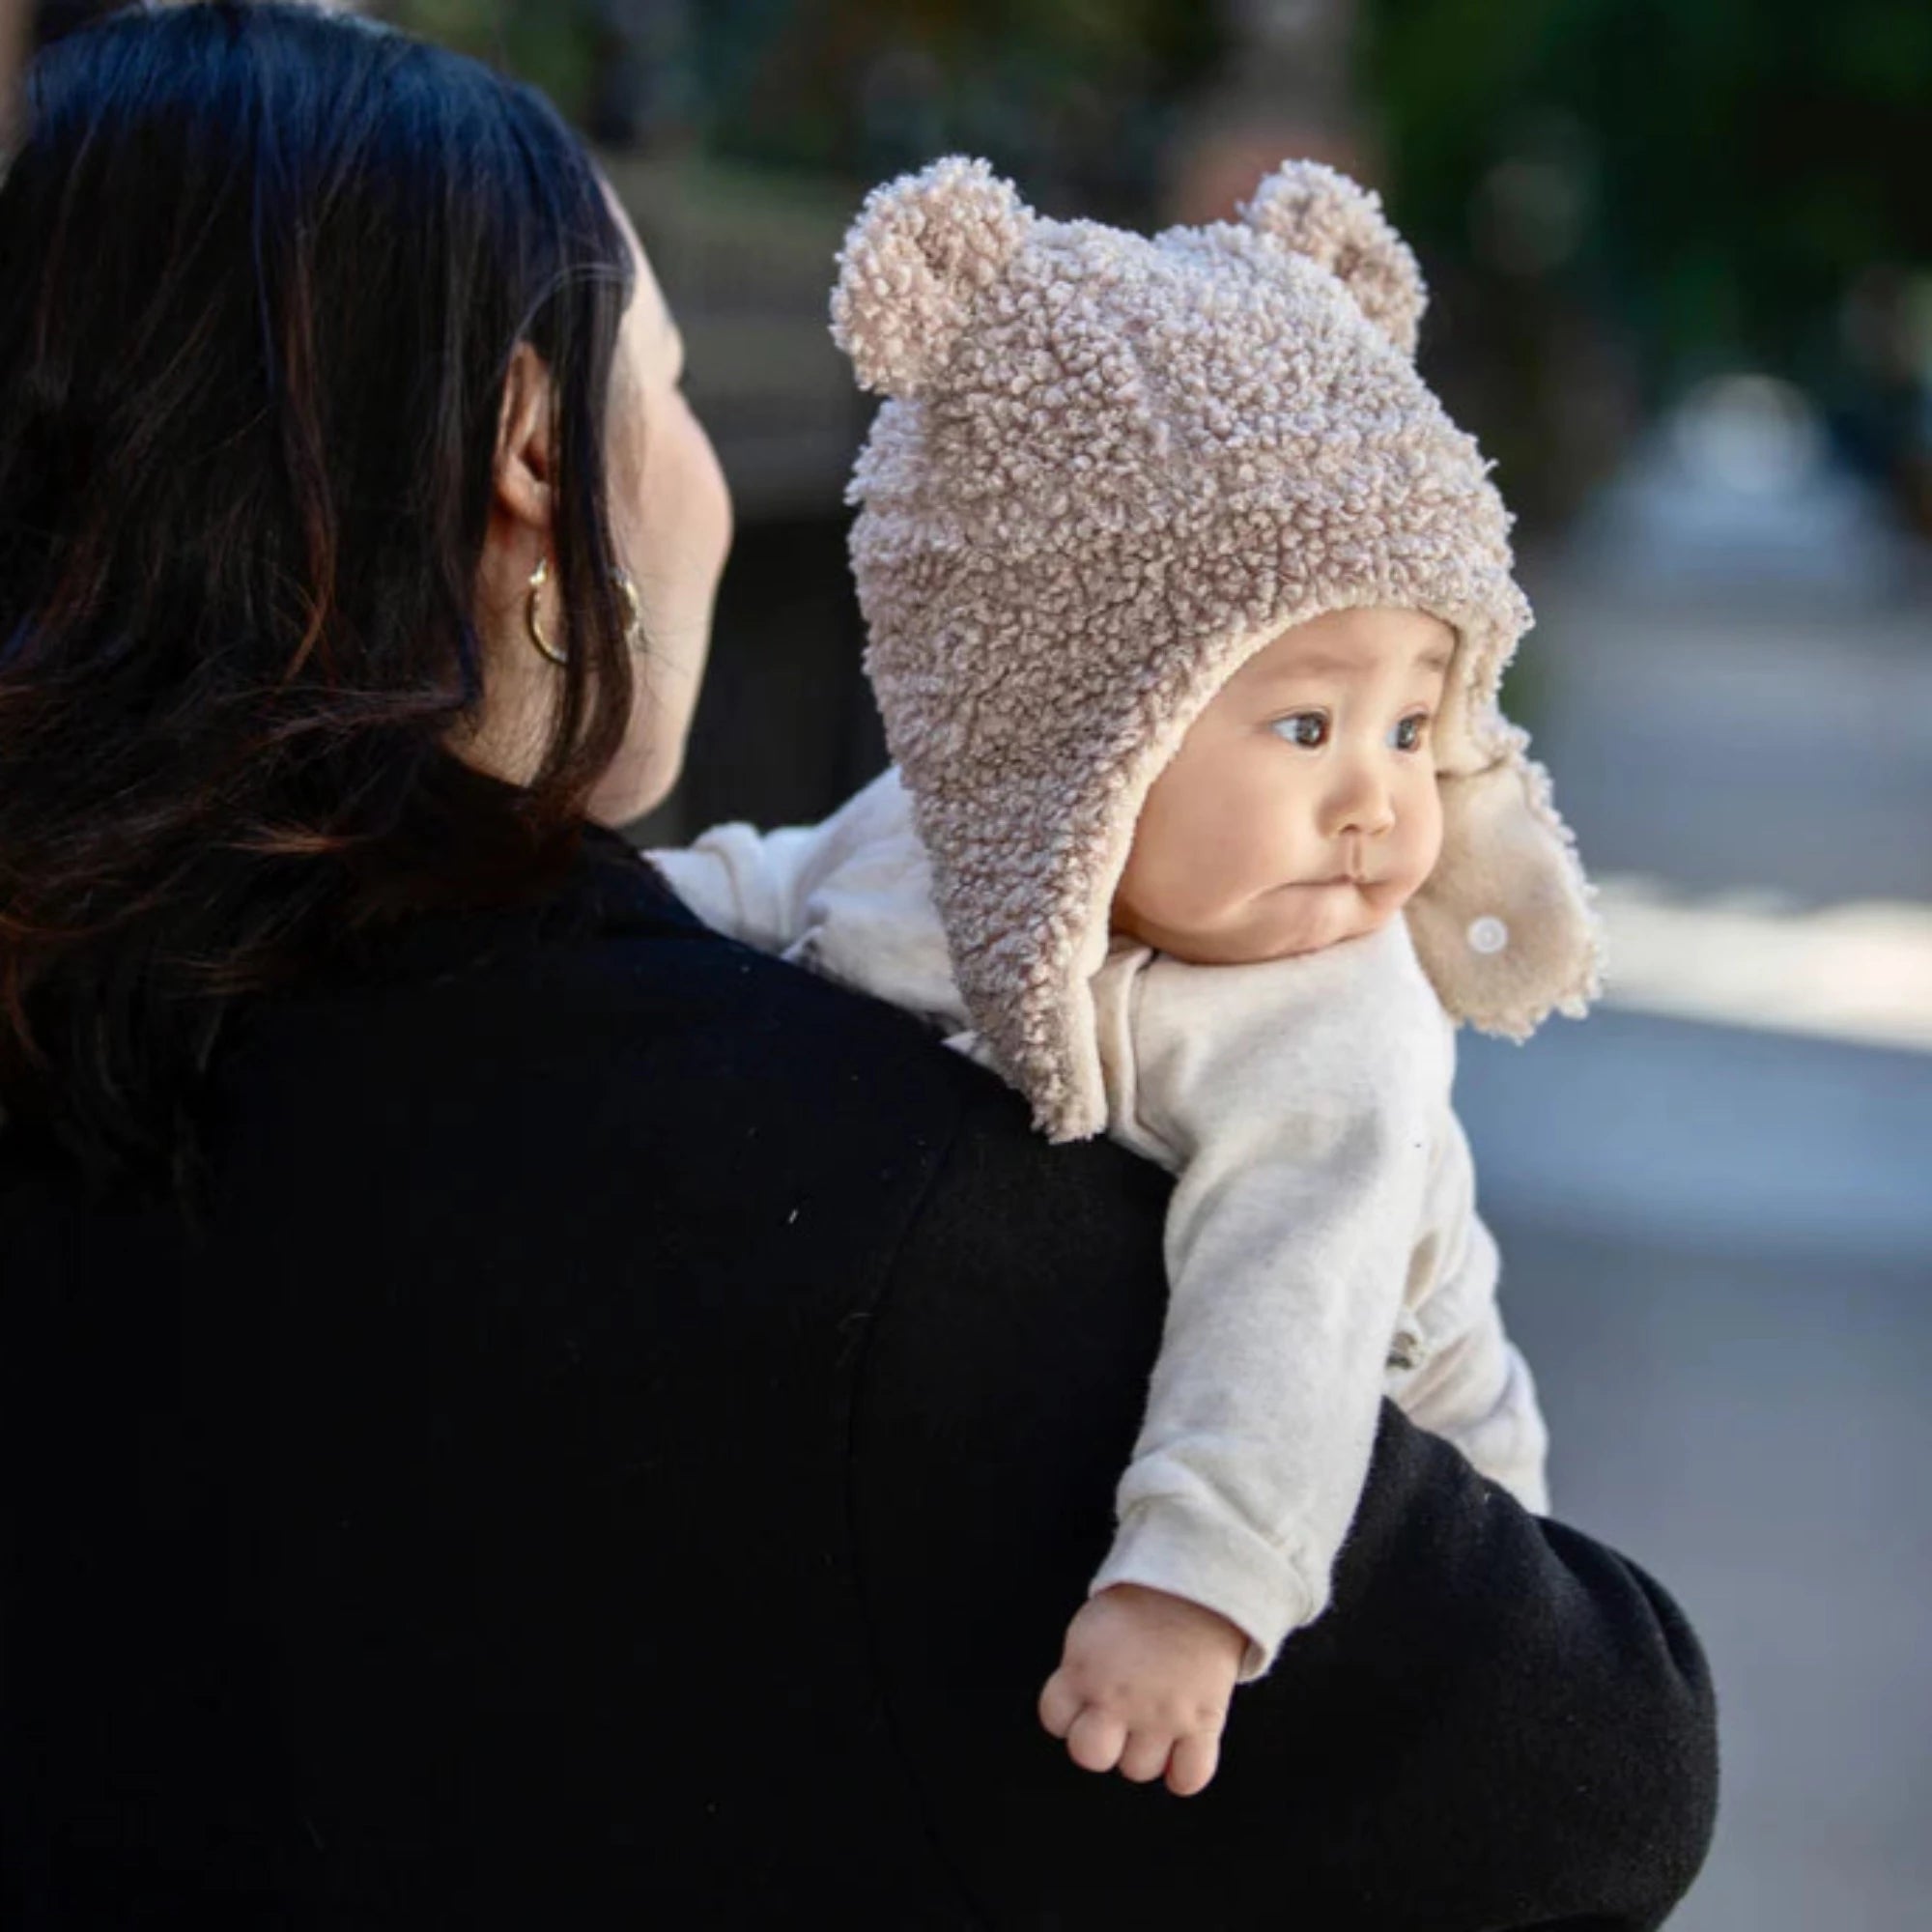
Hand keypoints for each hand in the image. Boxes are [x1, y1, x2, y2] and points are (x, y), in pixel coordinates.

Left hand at [1036, 1582, 1246, 1796]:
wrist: (1197, 1585)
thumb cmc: (1142, 1601)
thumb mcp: (1093, 1628)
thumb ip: (1082, 1669)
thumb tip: (1080, 1702)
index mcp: (1083, 1670)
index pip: (1054, 1719)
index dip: (1068, 1715)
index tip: (1084, 1704)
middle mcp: (1116, 1699)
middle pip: (1090, 1756)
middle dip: (1102, 1743)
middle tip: (1118, 1723)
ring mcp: (1159, 1715)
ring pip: (1138, 1770)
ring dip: (1145, 1753)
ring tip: (1156, 1726)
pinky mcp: (1201, 1722)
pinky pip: (1190, 1777)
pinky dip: (1186, 1774)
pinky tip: (1184, 1752)